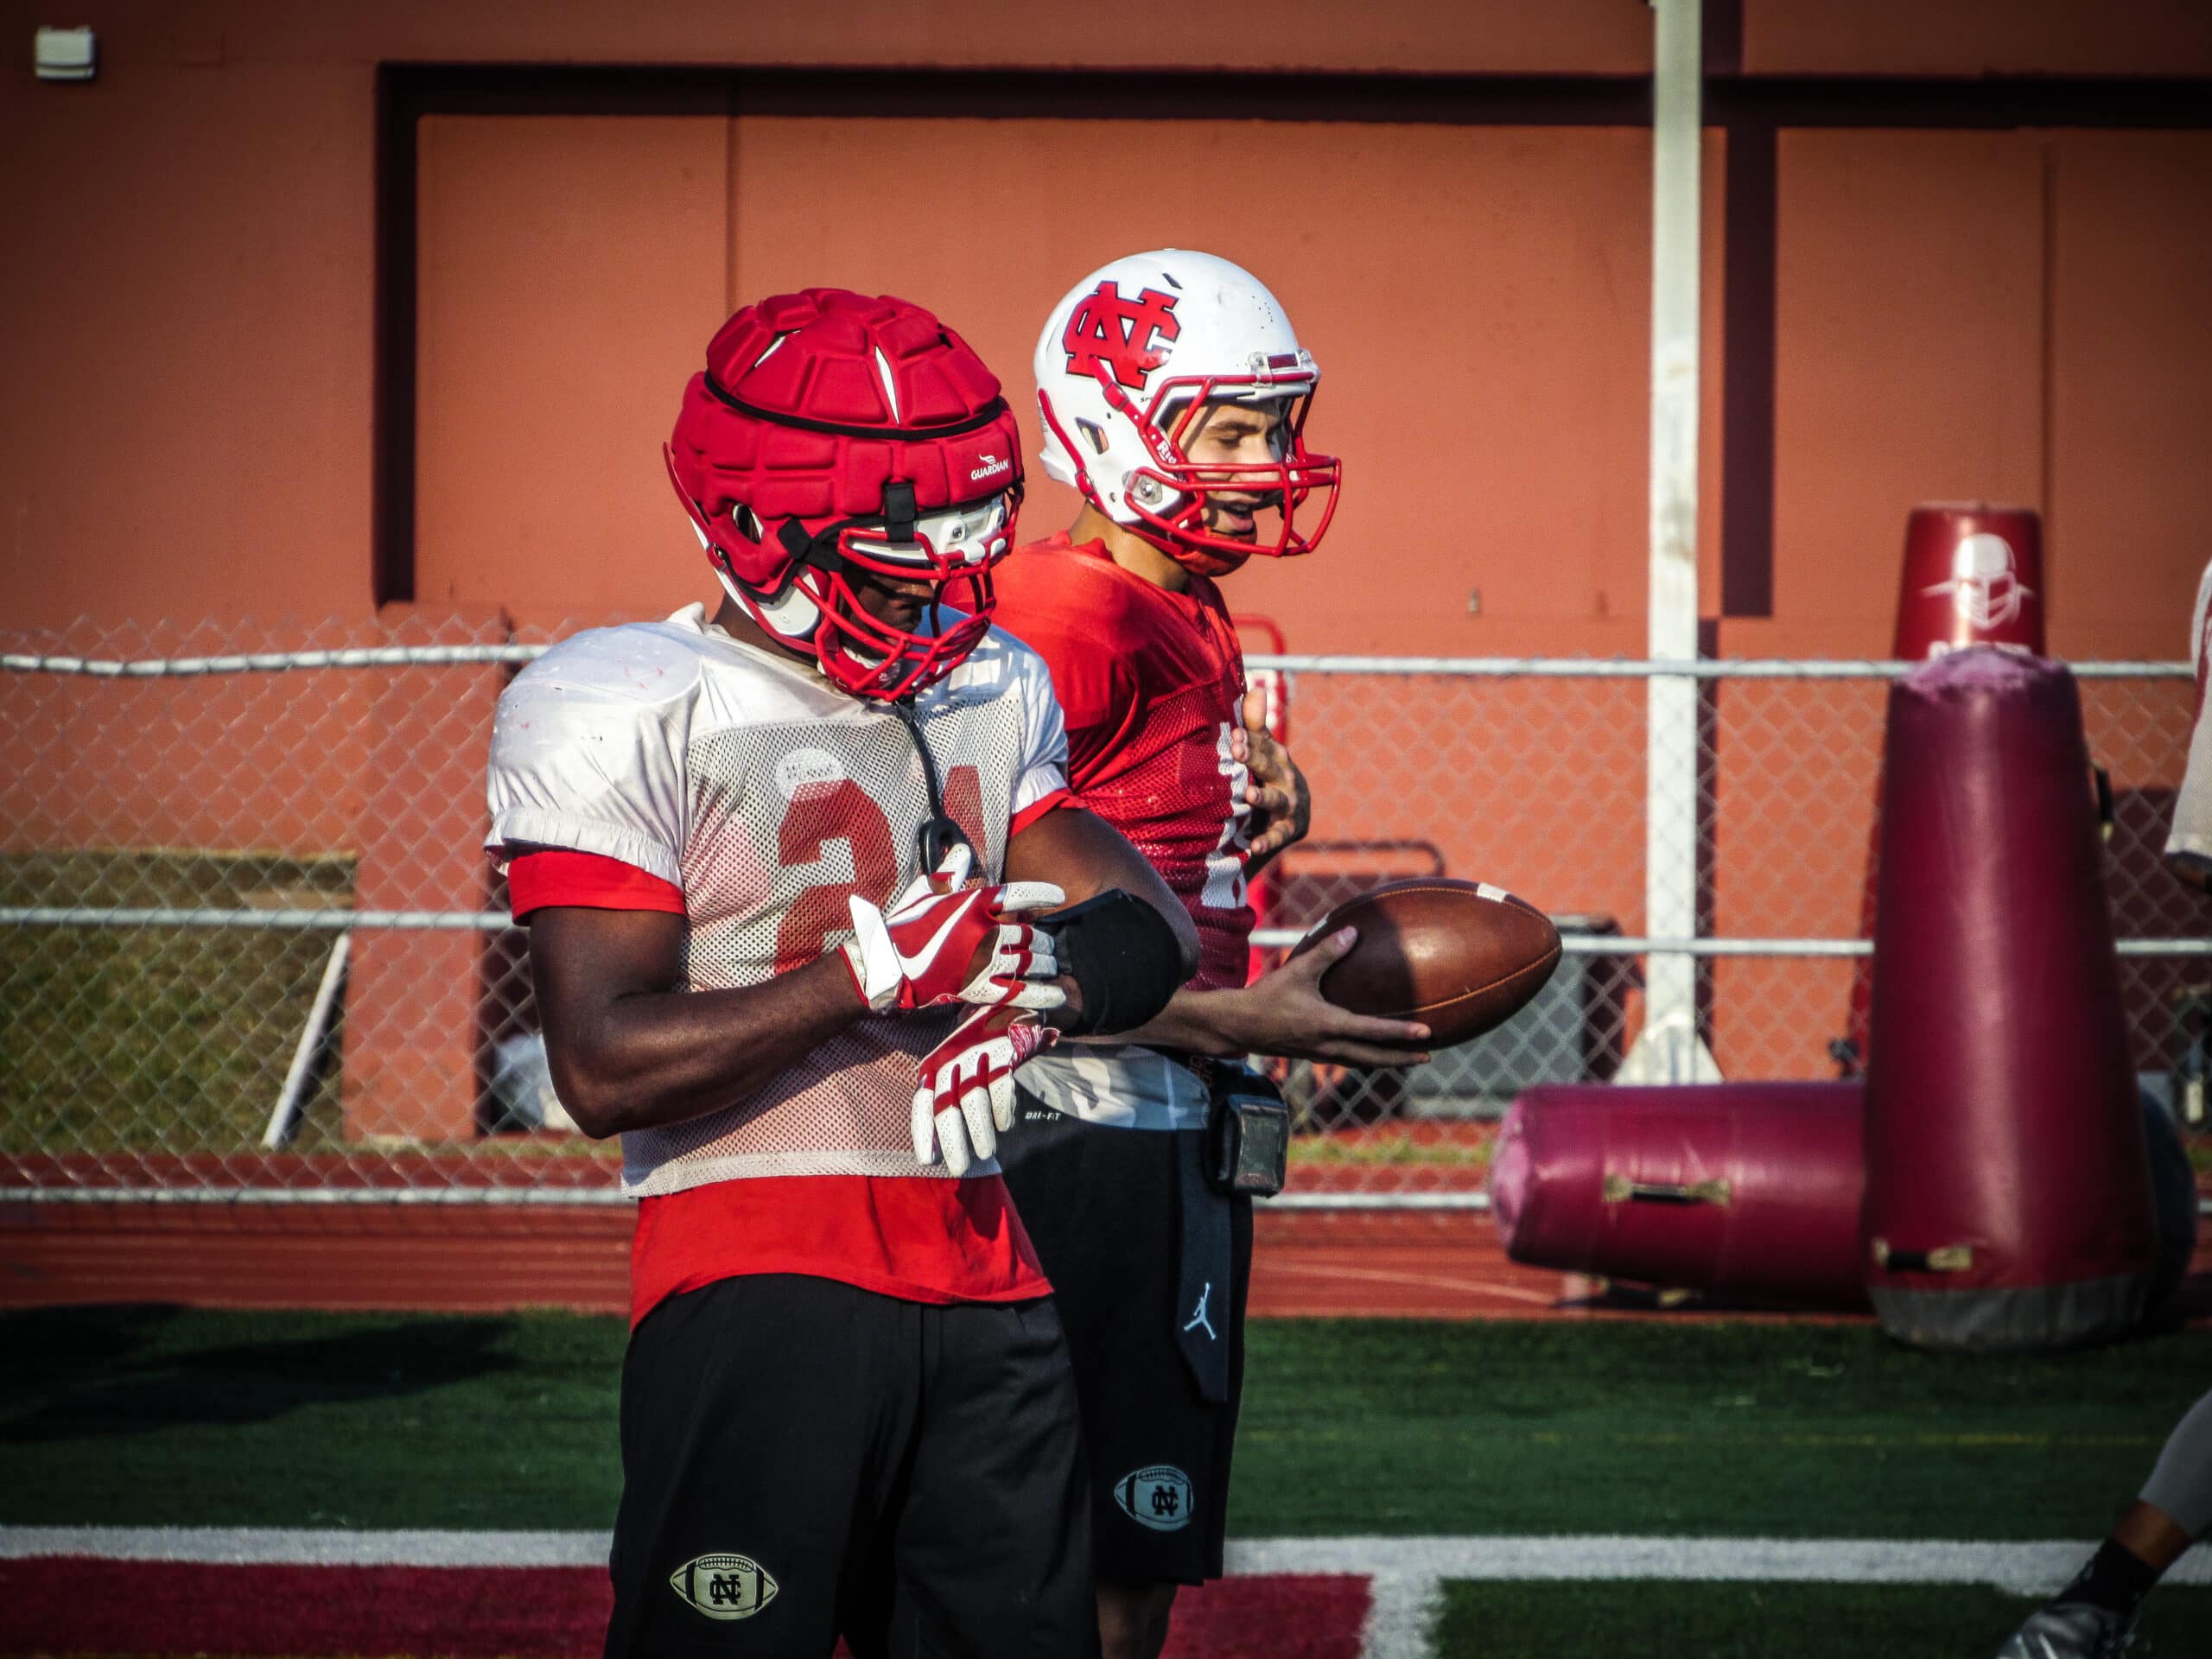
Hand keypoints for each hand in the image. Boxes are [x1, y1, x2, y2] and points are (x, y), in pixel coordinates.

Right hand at [840, 844, 1065, 1013]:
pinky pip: (1019, 992)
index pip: (1019, 894)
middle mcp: (982, 930)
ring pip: (1028, 960)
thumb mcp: (926, 891)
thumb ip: (950, 871)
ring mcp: (982, 960)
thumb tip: (962, 850)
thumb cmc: (905, 925)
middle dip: (1043, 939)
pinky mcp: (978, 989)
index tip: (1060, 897)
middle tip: (1049, 944)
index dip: (1043, 894)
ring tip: (1051, 966)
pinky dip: (1042, 995)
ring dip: (1044, 964)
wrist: (887, 964)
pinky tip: (1058, 996)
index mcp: (973, 903)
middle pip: (1028, 932)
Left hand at [913, 1003, 1055, 1175]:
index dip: (923, 1131)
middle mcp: (952, 1058)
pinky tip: (1004, 1125)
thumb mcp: (955, 1068)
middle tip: (958, 1169)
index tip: (926, 1160)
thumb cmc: (975, 1050)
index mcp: (934, 1064)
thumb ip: (946, 1100)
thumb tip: (937, 1146)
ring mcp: (977, 1053)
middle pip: (947, 1105)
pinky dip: (1002, 1108)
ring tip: (985, 1153)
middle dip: (952, 1140)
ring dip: (979, 1131)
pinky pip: (1000, 1085)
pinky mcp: (1004, 1049)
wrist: (1007, 1006)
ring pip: (973, 1099)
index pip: (922, 1101)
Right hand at [1213, 927, 1430, 1066]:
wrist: (1238, 1026)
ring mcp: (1321, 1053)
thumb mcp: (1297, 971)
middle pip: (1373, 1058)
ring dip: (1385, 1061)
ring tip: (1406, 1059)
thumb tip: (1353, 933)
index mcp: (1328, 1025)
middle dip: (1401, 1058)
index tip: (1426, 1034)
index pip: (1373, 1031)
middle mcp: (1328, 1045)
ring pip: (1361, 1062)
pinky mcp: (1312, 1054)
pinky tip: (1369, 1051)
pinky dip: (1365, 1058)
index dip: (1401, 1033)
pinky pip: (1347, 1059)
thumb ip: (1326, 952)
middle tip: (1427, 1056)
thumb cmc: (1267, 996)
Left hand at [1232, 685, 1308, 864]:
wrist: (1293, 814)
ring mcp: (1289, 804)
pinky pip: (1277, 835)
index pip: (1263, 744)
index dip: (1250, 738)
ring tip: (1250, 796)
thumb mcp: (1264, 751)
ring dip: (1264, 798)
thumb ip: (1256, 725)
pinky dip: (1267, 842)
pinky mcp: (1288, 829)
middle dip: (1255, 759)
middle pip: (1270, 766)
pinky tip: (1255, 846)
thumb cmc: (1270, 775)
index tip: (1235, 733)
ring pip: (1276, 800)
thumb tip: (1256, 688)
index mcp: (1277, 756)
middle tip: (1237, 751)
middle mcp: (1286, 777)